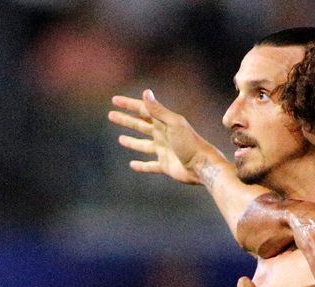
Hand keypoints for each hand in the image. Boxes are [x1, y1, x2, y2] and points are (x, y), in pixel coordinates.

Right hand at [109, 89, 223, 183]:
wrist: (202, 165)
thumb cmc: (190, 143)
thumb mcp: (174, 124)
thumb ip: (159, 110)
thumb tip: (146, 92)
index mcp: (164, 123)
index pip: (143, 110)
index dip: (129, 105)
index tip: (115, 100)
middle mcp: (163, 135)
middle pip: (140, 126)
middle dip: (126, 120)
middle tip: (111, 115)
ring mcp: (163, 150)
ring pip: (143, 145)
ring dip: (132, 141)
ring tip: (120, 139)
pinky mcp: (165, 165)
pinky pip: (150, 165)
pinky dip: (141, 166)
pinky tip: (132, 165)